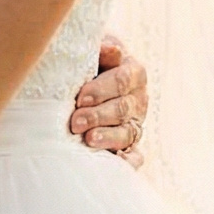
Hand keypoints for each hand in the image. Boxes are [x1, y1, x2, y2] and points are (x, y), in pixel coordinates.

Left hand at [71, 36, 148, 164]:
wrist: (85, 78)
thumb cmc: (86, 61)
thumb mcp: (93, 49)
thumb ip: (101, 49)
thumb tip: (111, 49)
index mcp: (134, 72)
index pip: (122, 80)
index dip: (102, 90)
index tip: (80, 98)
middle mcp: (138, 99)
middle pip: (122, 108)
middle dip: (98, 116)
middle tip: (75, 122)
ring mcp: (135, 123)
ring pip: (127, 132)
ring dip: (109, 137)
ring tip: (89, 140)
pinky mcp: (129, 144)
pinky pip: (135, 155)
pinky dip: (129, 161)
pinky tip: (117, 164)